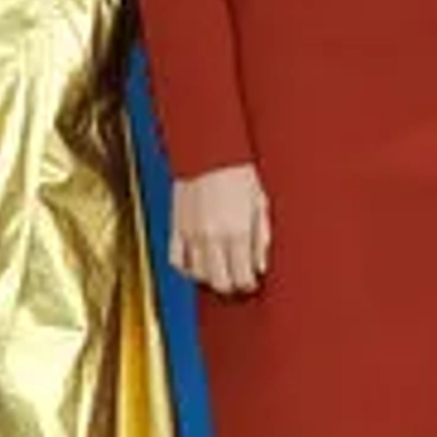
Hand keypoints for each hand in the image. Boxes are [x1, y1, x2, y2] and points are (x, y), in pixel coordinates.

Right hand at [170, 164, 270, 295]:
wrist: (208, 151)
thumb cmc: (237, 172)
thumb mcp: (260, 204)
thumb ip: (261, 238)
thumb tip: (261, 266)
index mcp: (237, 232)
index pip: (242, 278)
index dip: (248, 285)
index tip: (251, 282)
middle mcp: (212, 237)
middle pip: (220, 282)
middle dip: (231, 286)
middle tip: (237, 279)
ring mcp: (191, 234)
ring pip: (197, 275)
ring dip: (209, 277)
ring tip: (219, 269)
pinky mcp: (175, 227)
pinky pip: (176, 260)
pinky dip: (186, 267)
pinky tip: (197, 263)